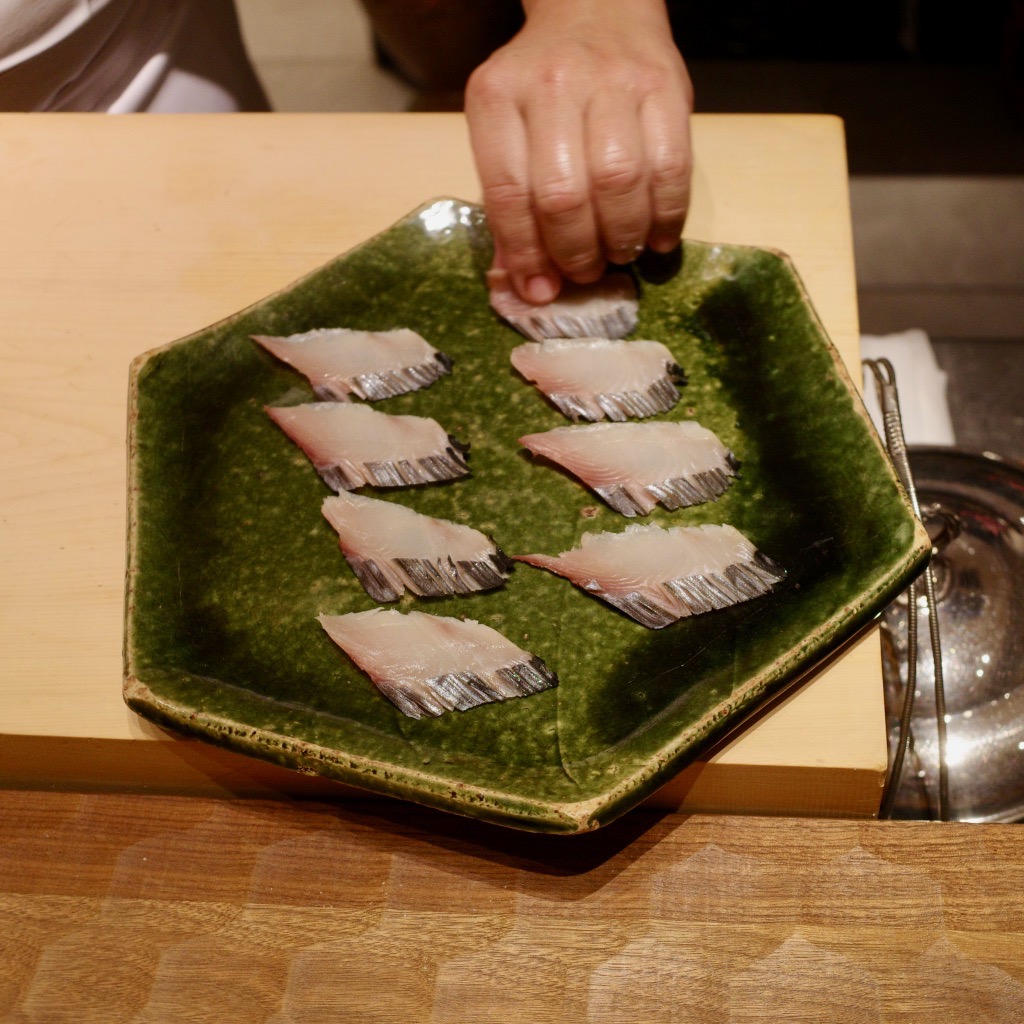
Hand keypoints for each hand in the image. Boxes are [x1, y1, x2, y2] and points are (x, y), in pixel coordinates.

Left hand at [465, 0, 692, 303]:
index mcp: (497, 97)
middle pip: (563, 195)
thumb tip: (527, 286)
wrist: (597, 8)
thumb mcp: (508, 131)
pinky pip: (671, 166)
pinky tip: (658, 238)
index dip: (526, 255)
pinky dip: (666, 215)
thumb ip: (510, 205)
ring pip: (618, 183)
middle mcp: (551, 84)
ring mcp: (612, 81)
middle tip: (586, 272)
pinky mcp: (665, 85)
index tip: (541, 290)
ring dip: (621, 238)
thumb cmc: (545, 90)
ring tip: (620, 254)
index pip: (507, 193)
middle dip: (575, 251)